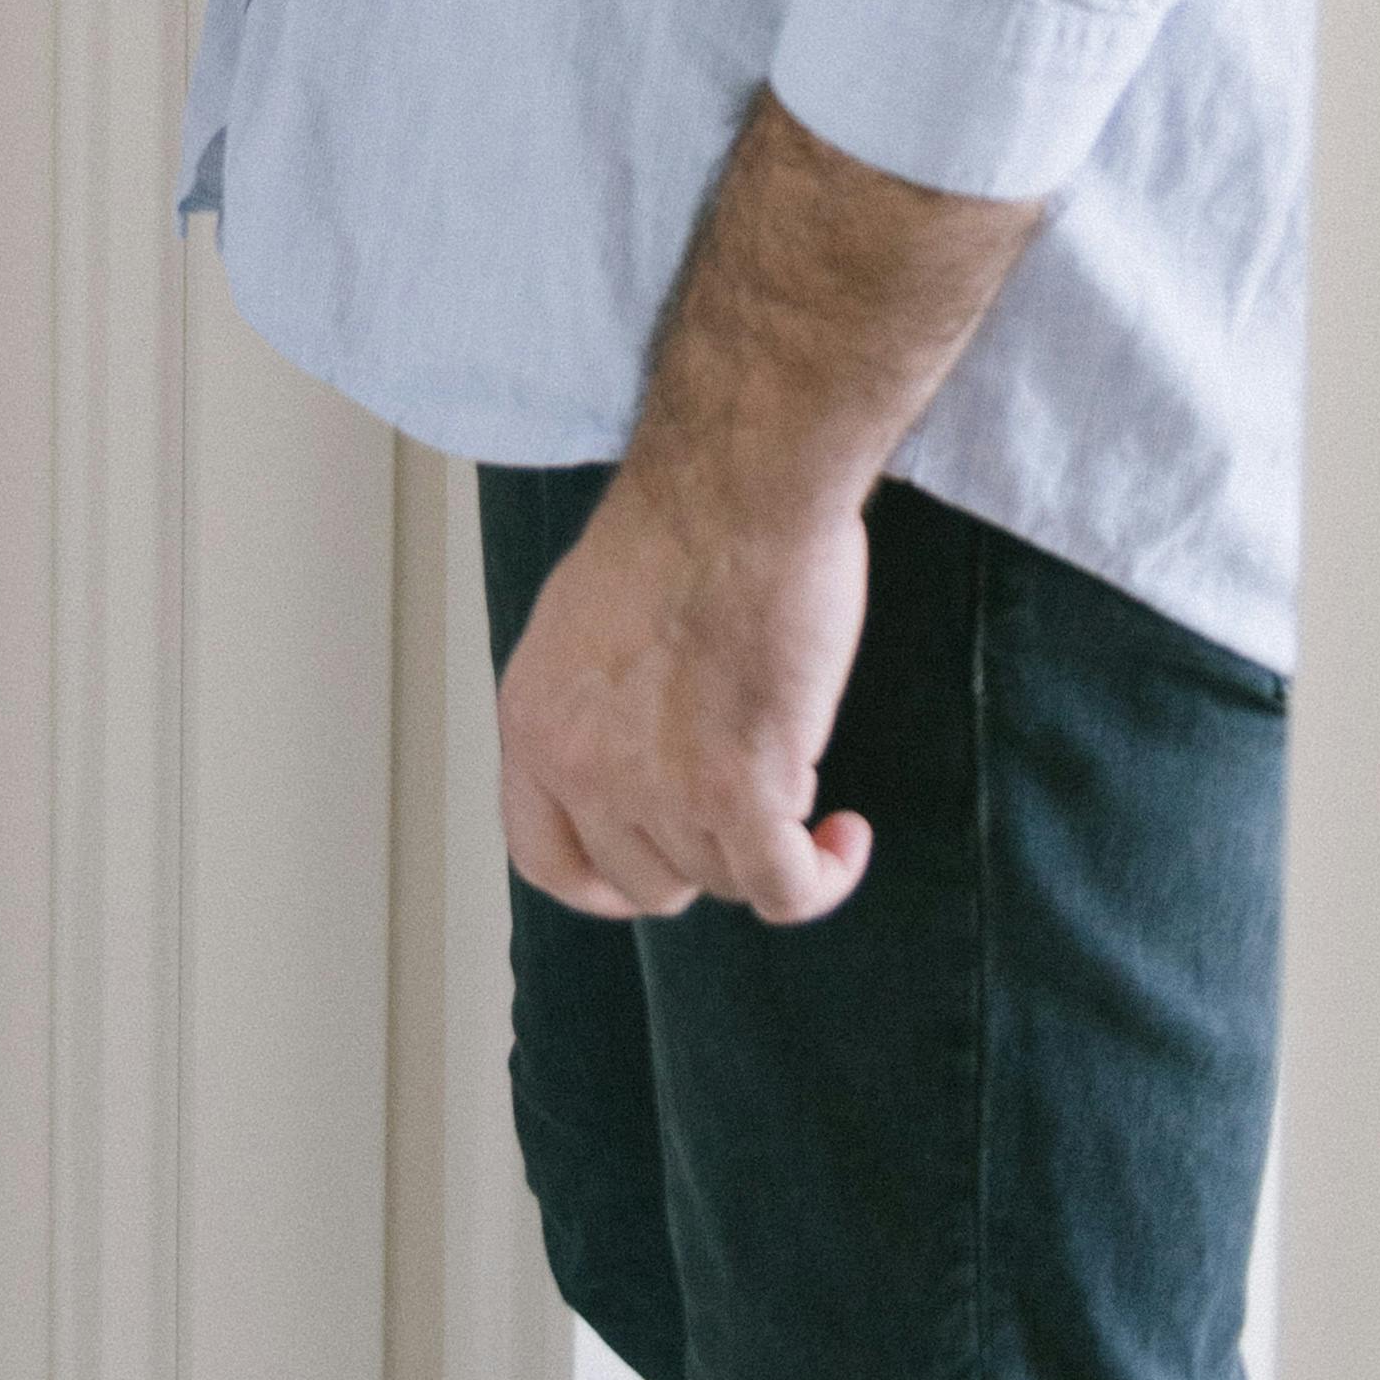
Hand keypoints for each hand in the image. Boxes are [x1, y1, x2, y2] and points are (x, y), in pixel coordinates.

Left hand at [498, 458, 874, 927]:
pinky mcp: (743, 791)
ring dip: (771, 847)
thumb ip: (599, 707)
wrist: (735, 488)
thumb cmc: (682, 527)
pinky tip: (845, 836)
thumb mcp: (587, 625)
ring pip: (721, 882)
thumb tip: (640, 760)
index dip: (604, 880)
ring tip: (805, 779)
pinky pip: (784, 891)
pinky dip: (824, 877)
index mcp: (534, 723)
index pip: (546, 859)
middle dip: (700, 855)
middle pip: (645, 882)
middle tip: (747, 800)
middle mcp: (582, 769)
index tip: (655, 867)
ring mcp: (660, 789)